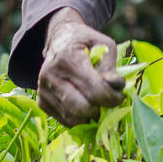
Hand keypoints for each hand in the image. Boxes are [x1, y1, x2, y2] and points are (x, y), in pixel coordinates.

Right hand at [37, 8, 124, 126]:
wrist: (60, 40)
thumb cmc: (86, 42)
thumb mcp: (104, 44)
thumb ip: (110, 67)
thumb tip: (115, 88)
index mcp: (67, 58)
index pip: (93, 89)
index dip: (112, 97)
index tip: (120, 95)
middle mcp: (50, 75)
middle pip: (81, 108)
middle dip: (101, 109)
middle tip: (110, 102)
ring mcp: (43, 90)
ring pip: (73, 118)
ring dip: (91, 116)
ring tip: (99, 103)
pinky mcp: (42, 102)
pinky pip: (65, 121)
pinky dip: (80, 118)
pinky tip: (87, 105)